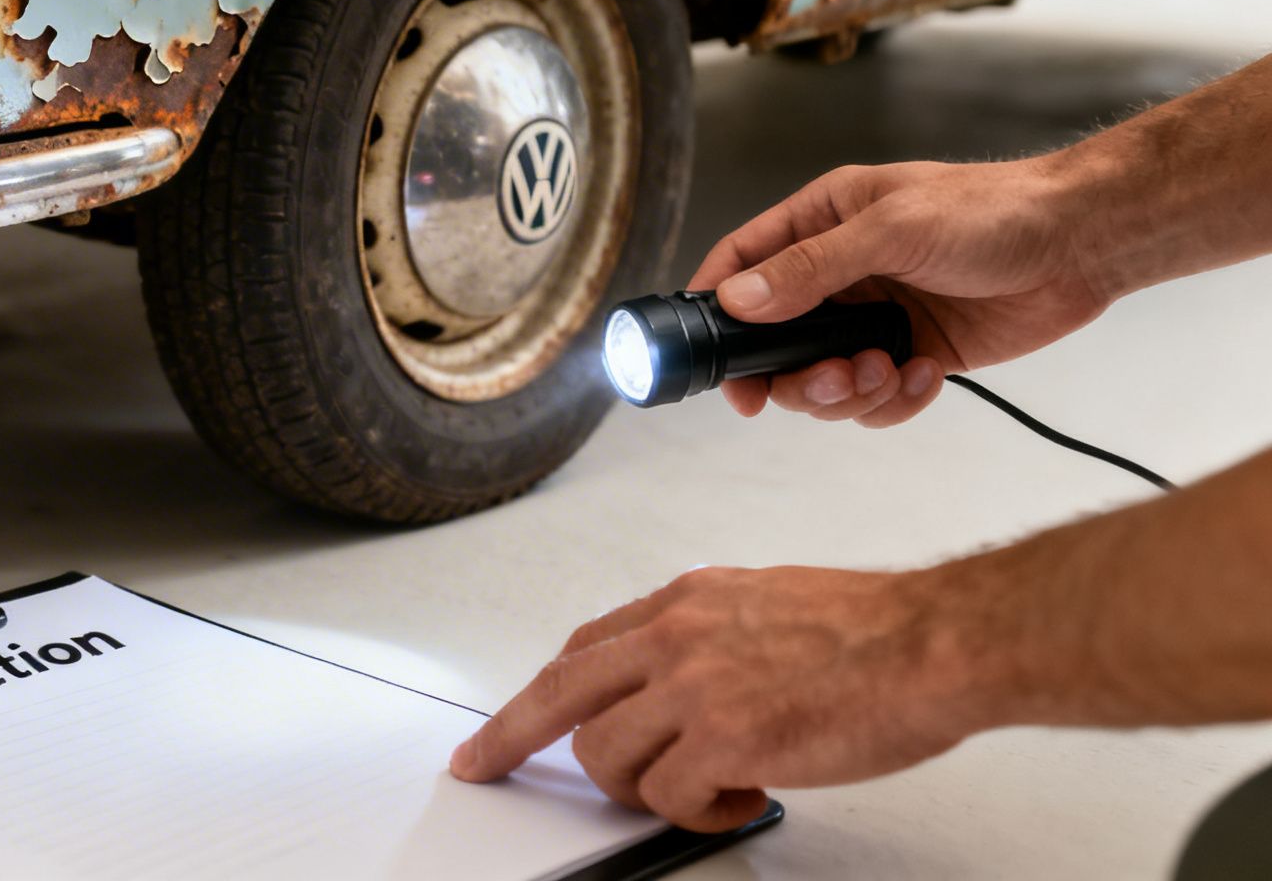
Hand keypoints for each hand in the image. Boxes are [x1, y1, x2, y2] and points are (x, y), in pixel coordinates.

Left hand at [448, 566, 978, 831]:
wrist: (932, 643)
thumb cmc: (872, 630)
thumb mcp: (763, 604)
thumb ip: (705, 638)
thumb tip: (675, 686)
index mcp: (683, 602)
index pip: (581, 651)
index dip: (536, 694)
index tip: (502, 725)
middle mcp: (674, 638)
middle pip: (557, 695)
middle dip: (508, 739)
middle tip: (484, 770)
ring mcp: (693, 688)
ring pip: (608, 758)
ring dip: (645, 790)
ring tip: (708, 788)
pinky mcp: (722, 739)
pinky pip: (668, 798)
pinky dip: (699, 813)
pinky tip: (743, 798)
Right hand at [688, 159, 1108, 425]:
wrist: (1081, 244)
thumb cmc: (993, 212)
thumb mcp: (892, 230)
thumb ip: (811, 268)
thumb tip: (737, 299)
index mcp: (821, 222)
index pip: (742, 264)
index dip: (716, 310)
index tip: (712, 361)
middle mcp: (840, 273)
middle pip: (775, 341)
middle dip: (795, 376)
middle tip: (830, 381)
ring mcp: (875, 317)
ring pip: (822, 380)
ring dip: (848, 392)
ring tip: (887, 373)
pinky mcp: (913, 354)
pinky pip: (876, 399)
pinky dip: (894, 401)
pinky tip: (926, 375)